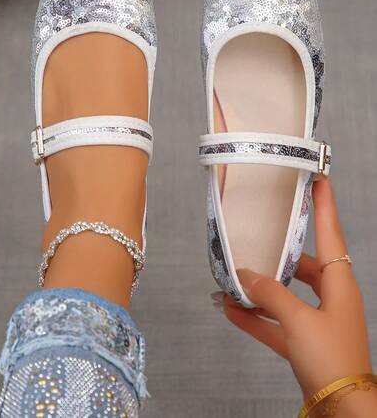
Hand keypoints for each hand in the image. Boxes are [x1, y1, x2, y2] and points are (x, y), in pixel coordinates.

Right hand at [213, 178, 374, 415]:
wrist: (341, 410)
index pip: (331, 232)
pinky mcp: (305, 342)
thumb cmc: (332, 359)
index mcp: (339, 283)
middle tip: (257, 239)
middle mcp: (331, 297)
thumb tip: (245, 277)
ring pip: (285, 295)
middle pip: (303, 265)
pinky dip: (256, 318)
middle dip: (277, 256)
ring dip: (260, 291)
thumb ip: (269, 294)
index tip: (318, 178)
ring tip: (232, 281)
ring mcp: (318, 320)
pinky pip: (276, 322)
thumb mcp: (298, 320)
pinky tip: (231, 311)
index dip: (325, 204)